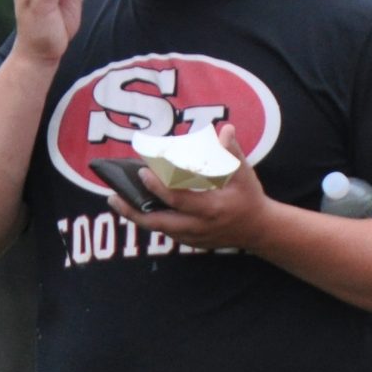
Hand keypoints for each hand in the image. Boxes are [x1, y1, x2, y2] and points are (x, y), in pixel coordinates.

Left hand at [103, 125, 271, 253]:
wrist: (259, 230)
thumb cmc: (249, 197)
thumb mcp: (245, 174)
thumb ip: (233, 152)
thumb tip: (225, 129)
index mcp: (211, 208)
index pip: (178, 199)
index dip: (159, 187)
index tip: (142, 172)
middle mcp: (199, 226)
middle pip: (158, 222)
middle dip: (133, 211)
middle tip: (112, 196)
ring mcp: (194, 237)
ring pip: (158, 229)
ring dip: (136, 216)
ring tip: (116, 200)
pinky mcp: (191, 242)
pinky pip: (165, 231)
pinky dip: (149, 220)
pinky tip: (135, 207)